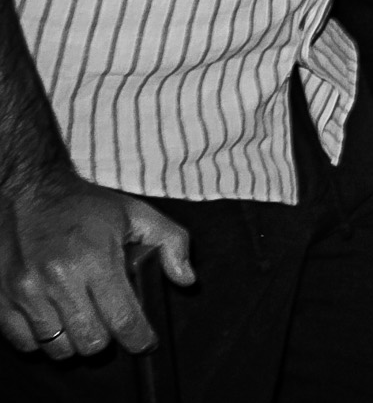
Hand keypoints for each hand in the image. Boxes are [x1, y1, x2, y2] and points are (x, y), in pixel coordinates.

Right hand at [0, 175, 193, 357]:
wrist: (29, 193)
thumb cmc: (86, 206)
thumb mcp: (137, 214)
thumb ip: (171, 242)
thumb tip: (186, 279)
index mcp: (96, 259)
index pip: (123, 319)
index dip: (140, 339)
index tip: (146, 342)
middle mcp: (59, 279)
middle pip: (91, 341)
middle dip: (108, 340)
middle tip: (111, 326)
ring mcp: (26, 291)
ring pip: (58, 348)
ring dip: (75, 342)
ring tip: (83, 321)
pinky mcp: (3, 298)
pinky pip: (24, 343)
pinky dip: (42, 341)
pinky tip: (55, 321)